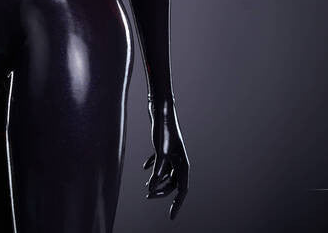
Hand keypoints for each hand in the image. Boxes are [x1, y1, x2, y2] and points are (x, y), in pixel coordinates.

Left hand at [141, 97, 188, 219]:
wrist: (161, 109)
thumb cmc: (163, 130)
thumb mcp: (160, 153)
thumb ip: (157, 171)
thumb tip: (151, 188)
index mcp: (183, 162)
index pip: (182, 189)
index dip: (177, 204)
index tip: (171, 217)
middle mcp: (179, 159)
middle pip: (173, 183)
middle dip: (161, 191)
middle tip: (148, 196)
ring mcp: (172, 153)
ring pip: (166, 174)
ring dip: (157, 181)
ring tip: (146, 188)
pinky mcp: (164, 147)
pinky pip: (161, 162)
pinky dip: (153, 167)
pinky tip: (144, 168)